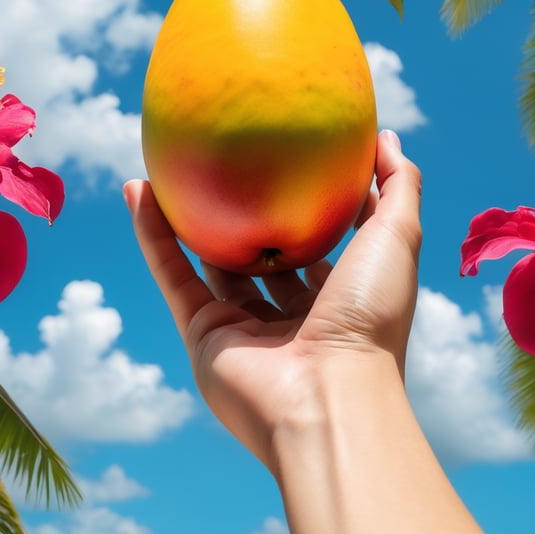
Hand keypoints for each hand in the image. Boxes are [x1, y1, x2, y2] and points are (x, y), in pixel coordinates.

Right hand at [123, 129, 421, 469]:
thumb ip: (397, 186)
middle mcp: (292, 317)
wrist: (327, 397)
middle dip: (248, 217)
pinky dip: (151, 235)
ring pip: (210, 263)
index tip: (294, 160)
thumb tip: (384, 135)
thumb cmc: (370, 316)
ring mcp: (244, 329)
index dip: (311, 206)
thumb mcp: (397, 237)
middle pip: (264, 257)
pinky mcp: (203, 335)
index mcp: (340, 301)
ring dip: (188, 220)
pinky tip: (137, 190)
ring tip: (171, 169)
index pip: (326, 248)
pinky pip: (172, 275)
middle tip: (228, 164)